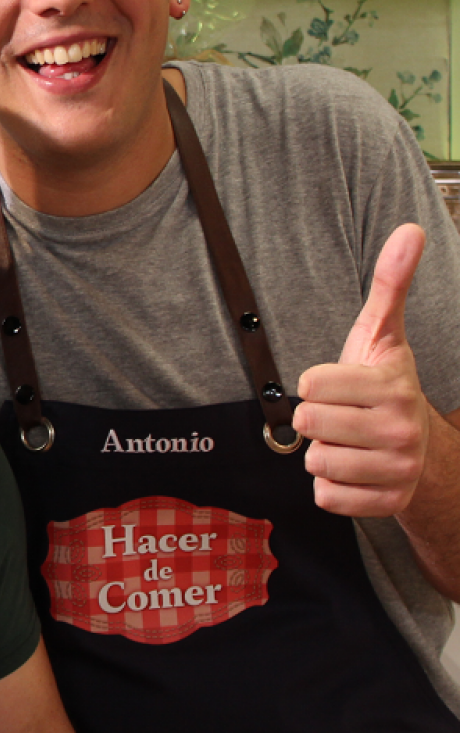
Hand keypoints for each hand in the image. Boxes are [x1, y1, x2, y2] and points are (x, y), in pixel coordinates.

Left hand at [294, 223, 432, 517]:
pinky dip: (331, 488)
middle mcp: (400, 429)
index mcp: (392, 386)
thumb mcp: (382, 334)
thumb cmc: (385, 386)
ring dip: (324, 454)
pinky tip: (353, 470)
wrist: (424, 447)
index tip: (338, 384)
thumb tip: (410, 231)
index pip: (310, 385)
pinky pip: (326, 497)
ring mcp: (396, 469)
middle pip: (309, 424)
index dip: (313, 384)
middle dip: (316, 420)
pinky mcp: (386, 502)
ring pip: (316, 462)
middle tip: (341, 415)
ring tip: (349, 442)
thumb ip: (391, 284)